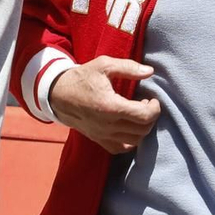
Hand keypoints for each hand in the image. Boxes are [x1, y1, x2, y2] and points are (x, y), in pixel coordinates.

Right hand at [47, 56, 161, 154]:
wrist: (58, 95)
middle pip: (143, 129)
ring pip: (136, 140)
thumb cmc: (82, 78)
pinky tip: (129, 127)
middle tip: (144, 104)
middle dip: (150, 116)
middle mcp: (108, 125)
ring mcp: (103, 135)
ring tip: (137, 114)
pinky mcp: (99, 140)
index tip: (152, 98)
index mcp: (111, 106)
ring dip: (142, 128)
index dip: (155, 108)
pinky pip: (122, 148)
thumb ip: (129, 68)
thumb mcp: (104, 65)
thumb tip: (150, 71)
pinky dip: (131, 141)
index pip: (145, 116)